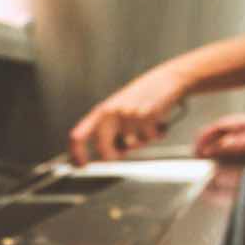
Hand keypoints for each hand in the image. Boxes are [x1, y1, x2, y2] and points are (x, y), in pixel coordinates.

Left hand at [69, 68, 189, 163]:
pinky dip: (157, 134)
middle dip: (114, 155)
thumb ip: (110, 128)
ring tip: (147, 125)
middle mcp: (111, 113)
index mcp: (100, 111)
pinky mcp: (146, 116)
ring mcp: (128, 115)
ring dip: (142, 141)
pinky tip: (158, 121)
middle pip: (104, 149)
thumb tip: (107, 154)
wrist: (167, 79)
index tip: (80, 165)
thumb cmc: (142, 95)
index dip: (77, 153)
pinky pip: (150, 138)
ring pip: (132, 145)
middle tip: (123, 152)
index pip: (78, 136)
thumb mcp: (118, 108)